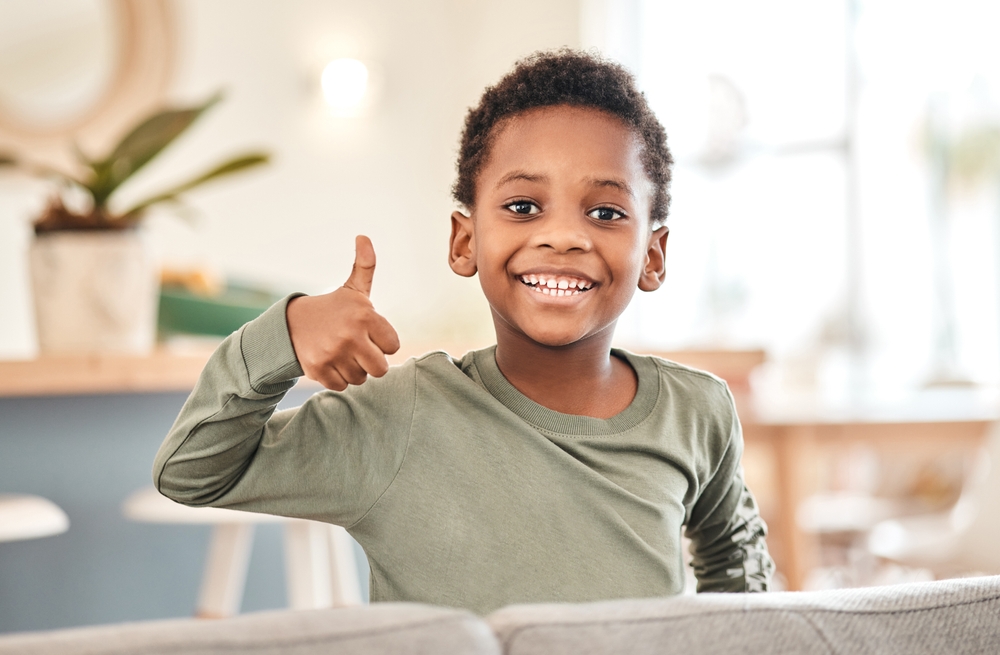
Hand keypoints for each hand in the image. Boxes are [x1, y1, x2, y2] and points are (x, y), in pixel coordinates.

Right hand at [286, 235, 399, 390]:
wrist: (291, 324)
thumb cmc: (332, 309)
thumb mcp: (352, 289)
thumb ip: (365, 266)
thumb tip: (363, 236)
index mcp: (365, 316)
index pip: (393, 346)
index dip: (382, 342)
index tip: (368, 334)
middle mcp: (350, 336)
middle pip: (380, 368)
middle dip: (370, 361)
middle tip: (357, 348)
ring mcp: (333, 354)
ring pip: (361, 379)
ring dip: (353, 370)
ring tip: (341, 353)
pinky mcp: (318, 370)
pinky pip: (342, 386)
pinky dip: (337, 378)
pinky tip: (330, 362)